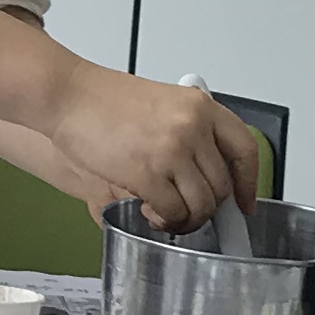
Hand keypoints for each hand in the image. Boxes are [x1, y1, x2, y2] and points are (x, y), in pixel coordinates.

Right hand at [45, 67, 261, 229]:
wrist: (67, 94)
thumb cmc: (103, 100)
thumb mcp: (161, 103)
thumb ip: (188, 131)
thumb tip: (204, 171)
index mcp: (200, 107)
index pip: (244, 150)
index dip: (248, 183)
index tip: (244, 202)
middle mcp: (193, 126)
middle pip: (222, 185)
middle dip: (208, 209)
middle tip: (189, 213)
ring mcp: (172, 150)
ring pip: (201, 204)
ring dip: (186, 219)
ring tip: (167, 215)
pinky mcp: (148, 172)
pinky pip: (172, 211)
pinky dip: (164, 220)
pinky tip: (149, 211)